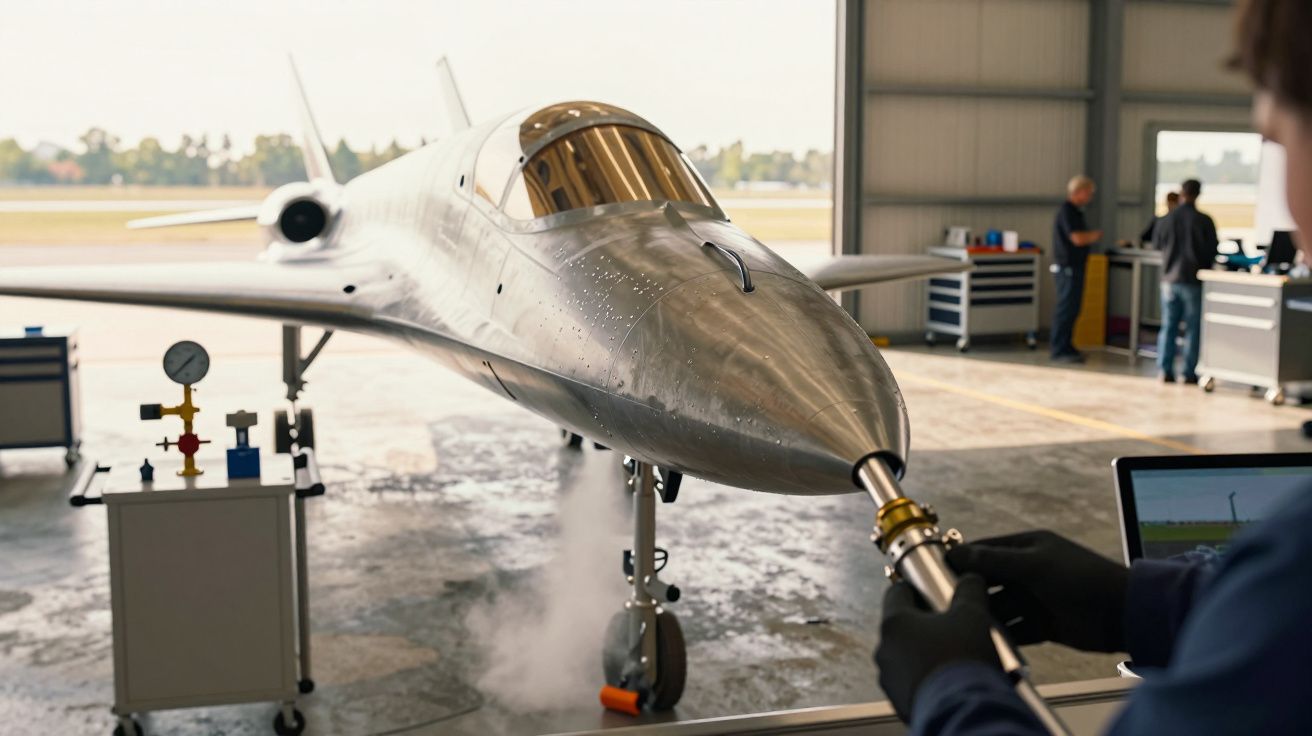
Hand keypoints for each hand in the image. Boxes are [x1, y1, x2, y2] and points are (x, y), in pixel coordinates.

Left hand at [874, 574, 1000, 720]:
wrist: (961, 712)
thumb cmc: (962, 660)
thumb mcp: (972, 615)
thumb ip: (969, 590)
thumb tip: (970, 578)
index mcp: (895, 623)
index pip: (896, 593)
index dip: (914, 588)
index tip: (929, 589)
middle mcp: (884, 650)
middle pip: (902, 627)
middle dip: (925, 625)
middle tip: (950, 627)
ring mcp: (889, 678)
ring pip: (906, 656)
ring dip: (926, 653)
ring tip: (954, 657)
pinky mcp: (899, 701)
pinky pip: (912, 681)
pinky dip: (927, 677)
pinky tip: (950, 680)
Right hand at [947, 530, 1129, 652]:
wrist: (1122, 614)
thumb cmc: (1081, 578)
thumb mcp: (1034, 564)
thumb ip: (994, 560)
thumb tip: (957, 553)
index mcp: (1027, 547)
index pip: (984, 550)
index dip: (961, 560)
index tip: (935, 570)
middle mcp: (1027, 571)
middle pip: (988, 580)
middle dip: (969, 590)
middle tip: (946, 601)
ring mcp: (1034, 598)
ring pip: (999, 606)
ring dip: (985, 615)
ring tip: (965, 623)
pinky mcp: (1042, 624)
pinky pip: (1014, 628)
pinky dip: (1002, 634)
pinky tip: (987, 640)